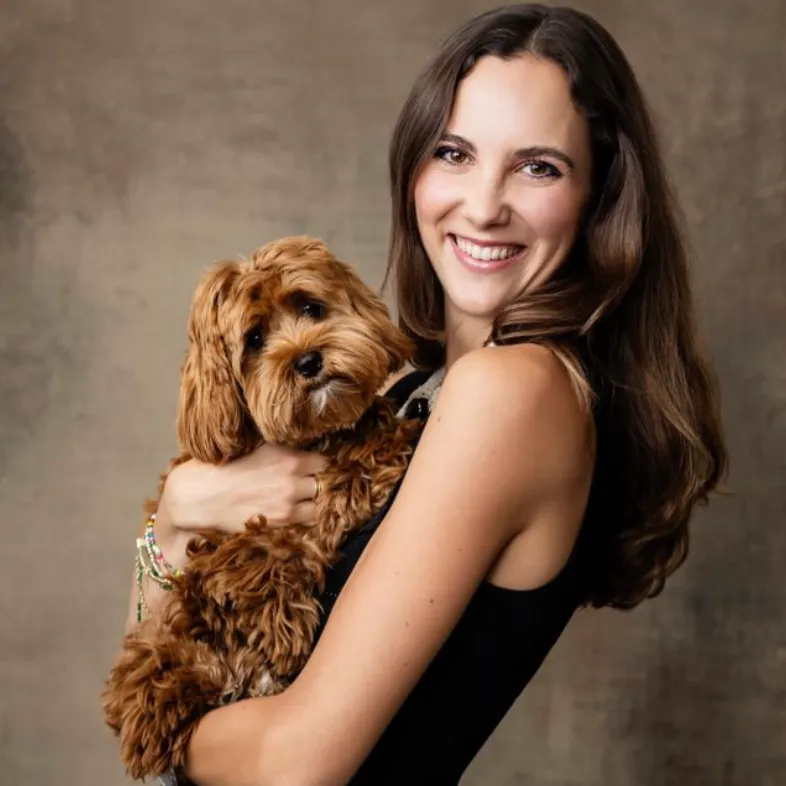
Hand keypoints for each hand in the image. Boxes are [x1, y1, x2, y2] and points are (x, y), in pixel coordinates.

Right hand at [161, 444, 327, 534]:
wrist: (195, 496)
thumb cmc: (218, 467)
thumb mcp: (253, 446)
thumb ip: (281, 447)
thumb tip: (302, 444)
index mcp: (286, 454)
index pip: (325, 459)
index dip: (322, 465)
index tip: (318, 468)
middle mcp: (291, 477)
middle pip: (325, 482)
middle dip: (321, 483)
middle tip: (312, 485)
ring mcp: (287, 502)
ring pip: (320, 504)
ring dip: (315, 502)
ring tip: (305, 501)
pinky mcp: (279, 523)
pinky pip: (308, 522)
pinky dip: (307, 519)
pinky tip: (297, 514)